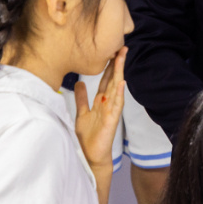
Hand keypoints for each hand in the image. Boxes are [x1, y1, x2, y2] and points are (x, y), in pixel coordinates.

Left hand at [75, 46, 126, 171]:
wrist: (91, 156)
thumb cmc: (88, 137)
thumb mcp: (82, 114)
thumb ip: (82, 99)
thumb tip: (80, 83)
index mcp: (100, 102)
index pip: (106, 80)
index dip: (109, 66)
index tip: (112, 52)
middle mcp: (107, 104)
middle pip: (113, 80)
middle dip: (117, 64)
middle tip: (121, 48)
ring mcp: (111, 111)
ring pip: (116, 88)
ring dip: (119, 73)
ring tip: (122, 58)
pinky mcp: (112, 121)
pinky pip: (116, 105)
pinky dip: (119, 94)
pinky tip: (121, 83)